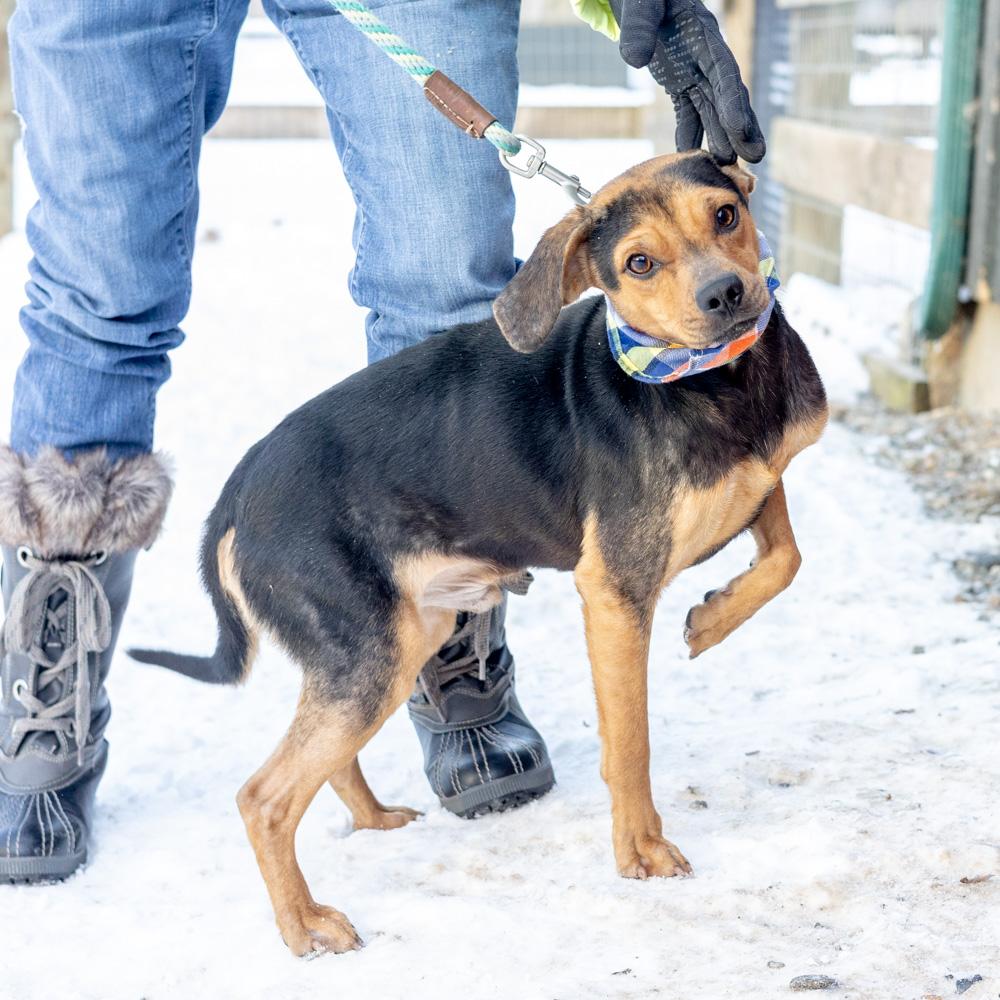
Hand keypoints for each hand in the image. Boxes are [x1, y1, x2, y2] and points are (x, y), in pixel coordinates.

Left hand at [609, 0, 764, 164]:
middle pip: (728, 96)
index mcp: (703, 34)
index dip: (733, 101)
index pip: (724, 71)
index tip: (738, 129)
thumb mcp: (642, 4)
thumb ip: (639, 27)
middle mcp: (705, 56)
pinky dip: (690, 136)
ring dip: (722, 138)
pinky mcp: (680, 82)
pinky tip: (692, 159)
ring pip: (713, 109)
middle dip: (741, 127)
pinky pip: (688, 112)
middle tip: (754, 157)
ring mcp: (694, 71)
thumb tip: (635, 58)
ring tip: (729, 167)